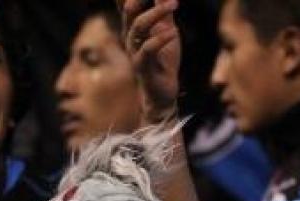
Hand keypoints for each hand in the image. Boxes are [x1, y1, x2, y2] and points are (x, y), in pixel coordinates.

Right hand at [119, 0, 180, 122]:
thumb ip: (165, 12)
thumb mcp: (167, 31)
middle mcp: (130, 37)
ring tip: (175, 4)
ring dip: (158, 12)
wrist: (163, 93)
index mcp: (133, 27)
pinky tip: (174, 32)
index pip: (124, 4)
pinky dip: (161, 38)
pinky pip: (148, 48)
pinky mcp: (142, 66)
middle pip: (129, 10)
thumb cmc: (164, 61)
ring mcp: (134, 52)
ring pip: (139, 26)